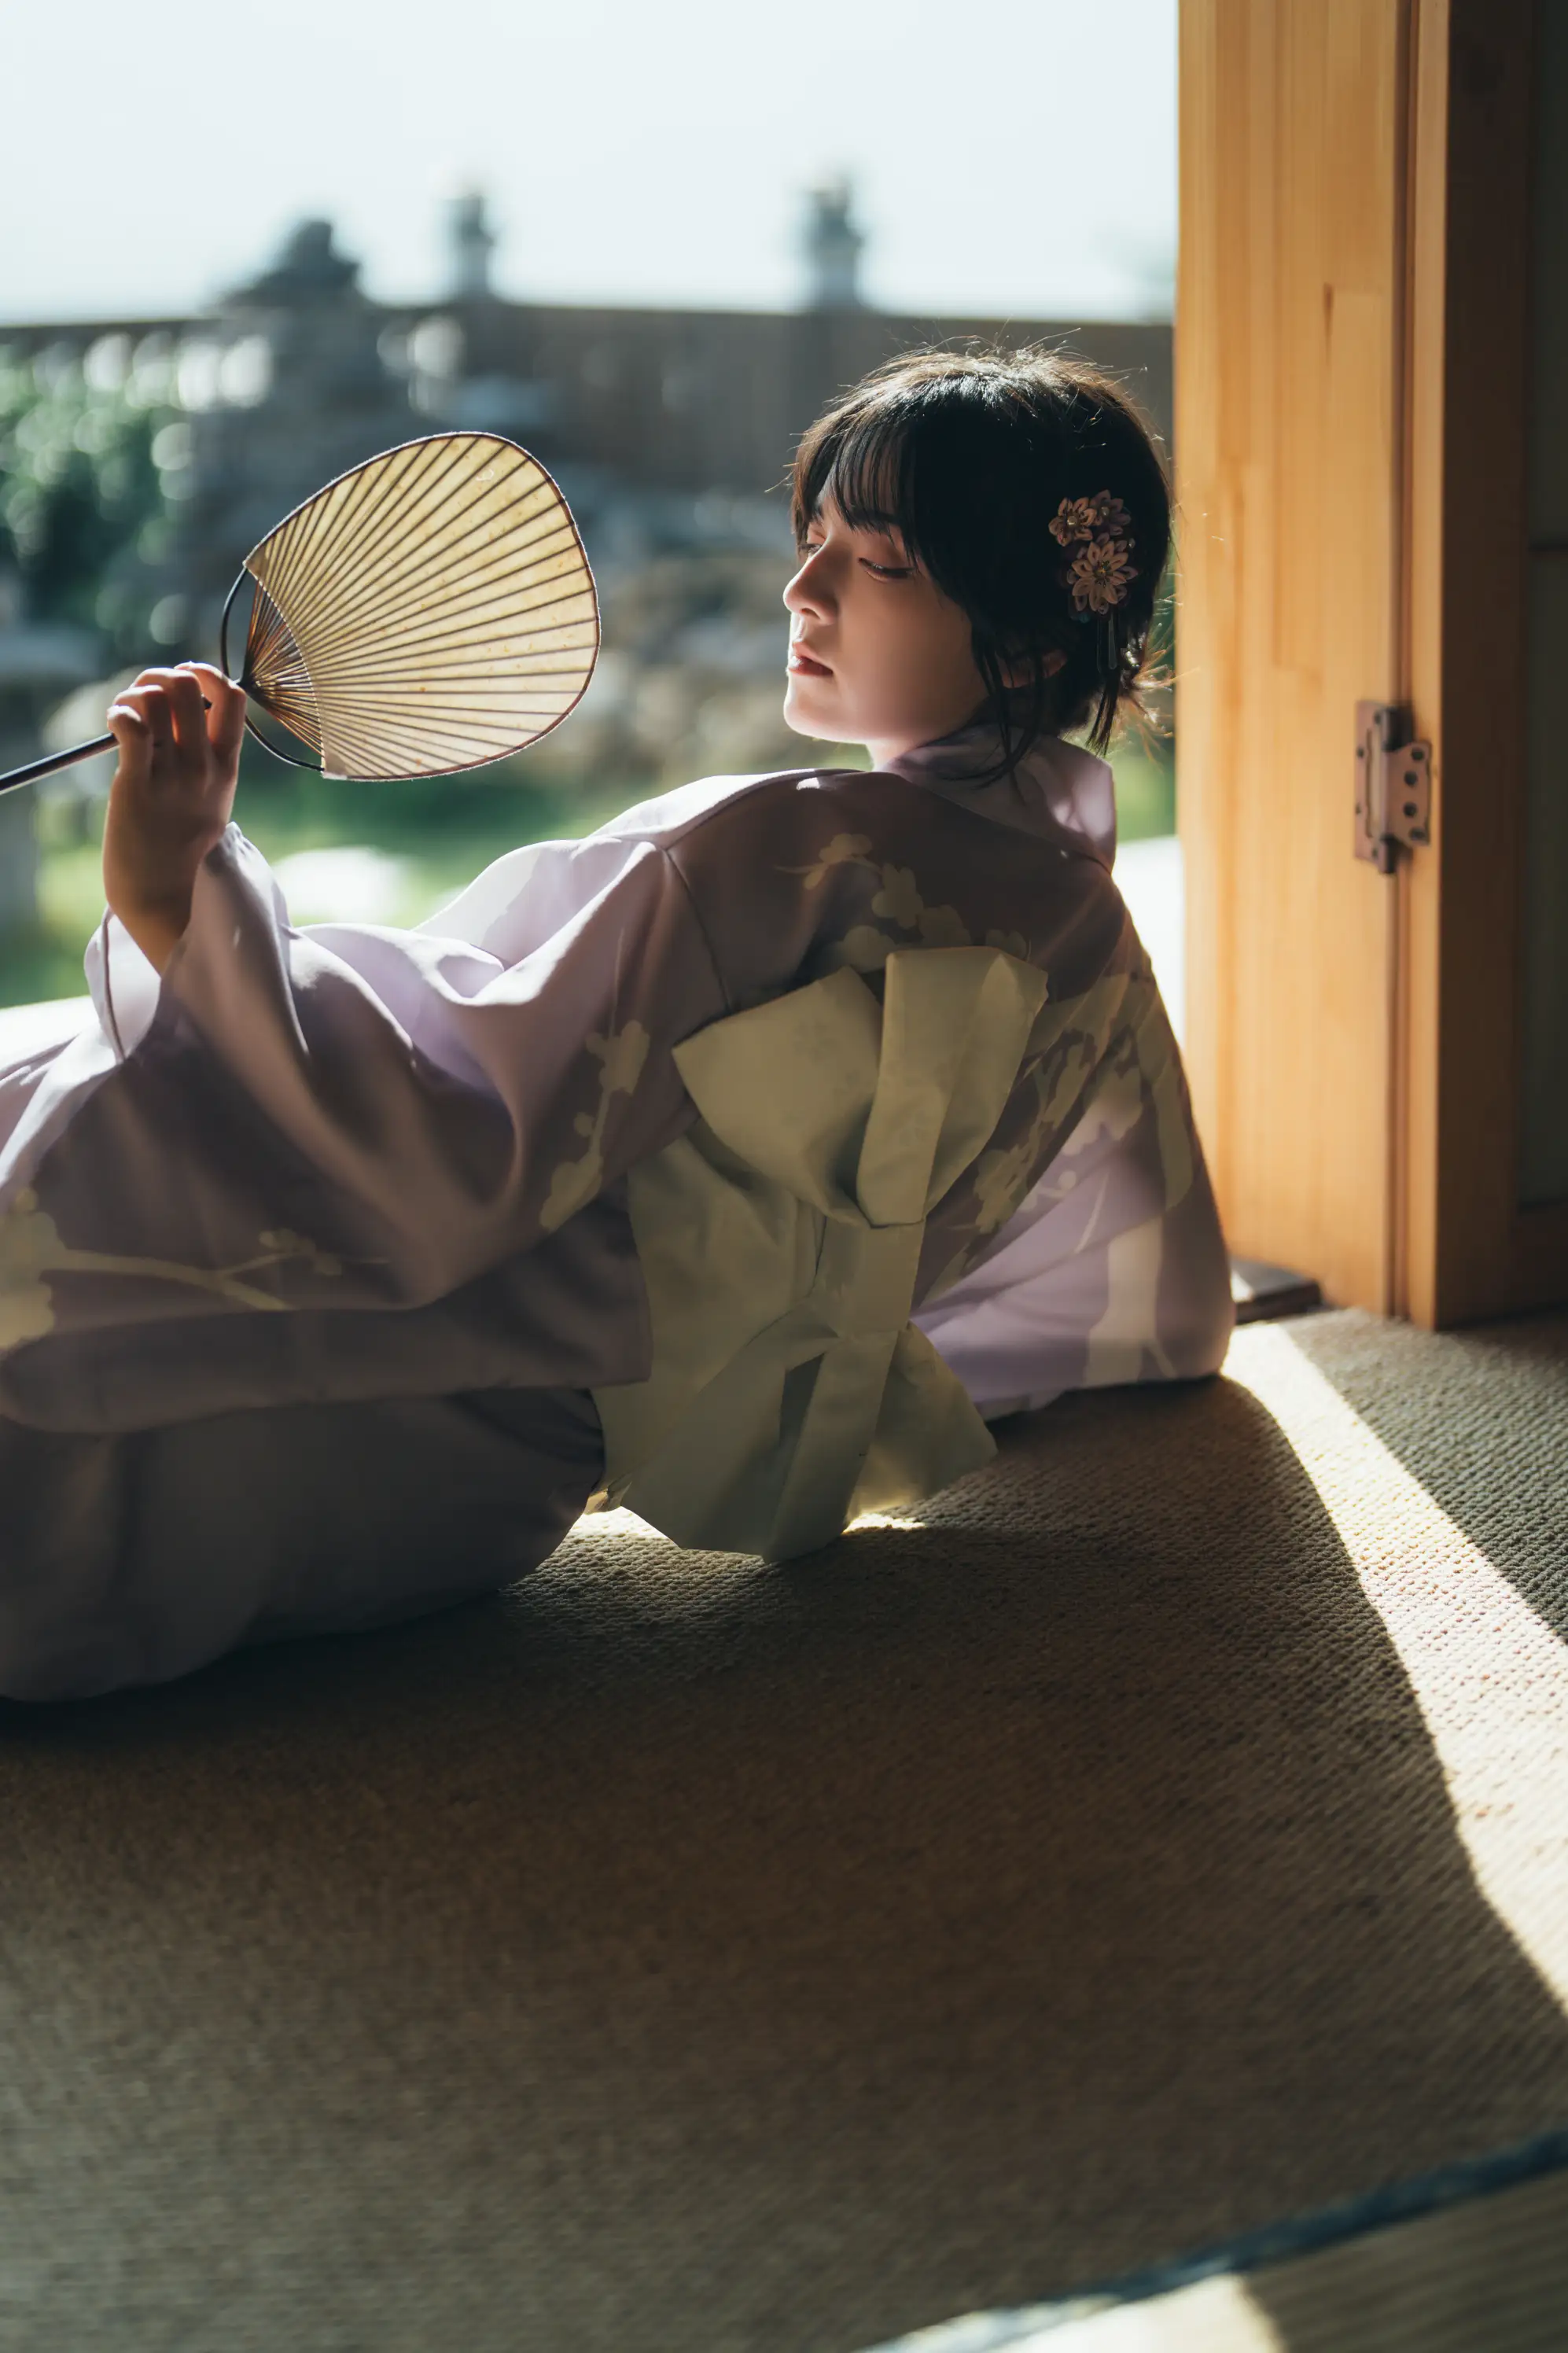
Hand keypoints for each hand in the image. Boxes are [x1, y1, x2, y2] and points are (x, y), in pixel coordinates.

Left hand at [102, 663, 245, 972]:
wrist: (165, 896)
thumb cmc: (183, 851)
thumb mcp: (211, 803)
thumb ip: (206, 762)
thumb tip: (187, 720)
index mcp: (226, 768)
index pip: (233, 698)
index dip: (206, 674)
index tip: (185, 682)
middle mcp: (203, 767)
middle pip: (190, 686)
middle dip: (161, 678)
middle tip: (145, 699)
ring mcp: (172, 775)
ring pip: (158, 698)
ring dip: (135, 692)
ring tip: (126, 714)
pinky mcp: (137, 784)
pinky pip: (131, 725)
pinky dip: (119, 712)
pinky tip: (115, 726)